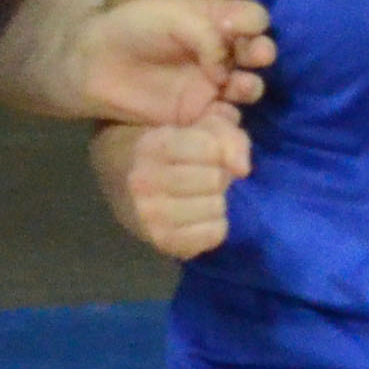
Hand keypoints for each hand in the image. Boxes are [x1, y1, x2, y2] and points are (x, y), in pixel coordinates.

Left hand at [70, 0, 275, 126]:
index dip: (253, 24)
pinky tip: (223, 112)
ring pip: (248, 85)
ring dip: (252, 85)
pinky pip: (226, 116)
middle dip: (262, 53)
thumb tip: (230, 65)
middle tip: (256, 57)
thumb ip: (207, 34)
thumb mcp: (172, 16)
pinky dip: (231, 117)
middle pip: (259, 52)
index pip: (253, 19)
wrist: (93, 64)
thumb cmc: (132, 28)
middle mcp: (222, 51)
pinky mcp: (199, 112)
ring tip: (238, 86)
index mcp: (218, 20)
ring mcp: (212, 83)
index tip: (235, 28)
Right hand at [108, 110, 249, 260]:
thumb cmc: (175, 148)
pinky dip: (215, 225)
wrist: (125, 181)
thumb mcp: (200, 126)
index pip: (210, 148)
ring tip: (200, 196)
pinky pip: (214, 234)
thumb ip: (228, 136)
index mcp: (151, 146)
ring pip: (216, 207)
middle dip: (218, 175)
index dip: (220, 150)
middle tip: (203, 176)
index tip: (207, 152)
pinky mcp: (161, 241)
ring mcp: (148, 214)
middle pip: (214, 179)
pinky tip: (200, 217)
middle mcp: (143, 181)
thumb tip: (242, 169)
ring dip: (216, 200)